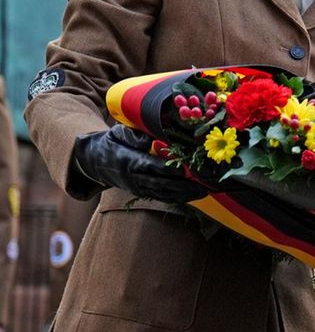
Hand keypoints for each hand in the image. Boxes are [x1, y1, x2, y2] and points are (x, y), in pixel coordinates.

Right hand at [71, 125, 205, 202]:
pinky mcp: (141, 192)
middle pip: (161, 183)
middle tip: (203, 184)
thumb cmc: (111, 142)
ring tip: (204, 192)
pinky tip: (193, 196)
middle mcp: (133, 177)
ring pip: (163, 193)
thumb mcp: (116, 133)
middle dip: (183, 185)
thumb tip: (147, 140)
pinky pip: (161, 197)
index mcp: (128, 160)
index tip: (186, 168)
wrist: (93, 162)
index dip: (168, 168)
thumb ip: (132, 134)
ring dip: (184, 194)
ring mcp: (137, 187)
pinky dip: (177, 198)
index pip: (151, 166)